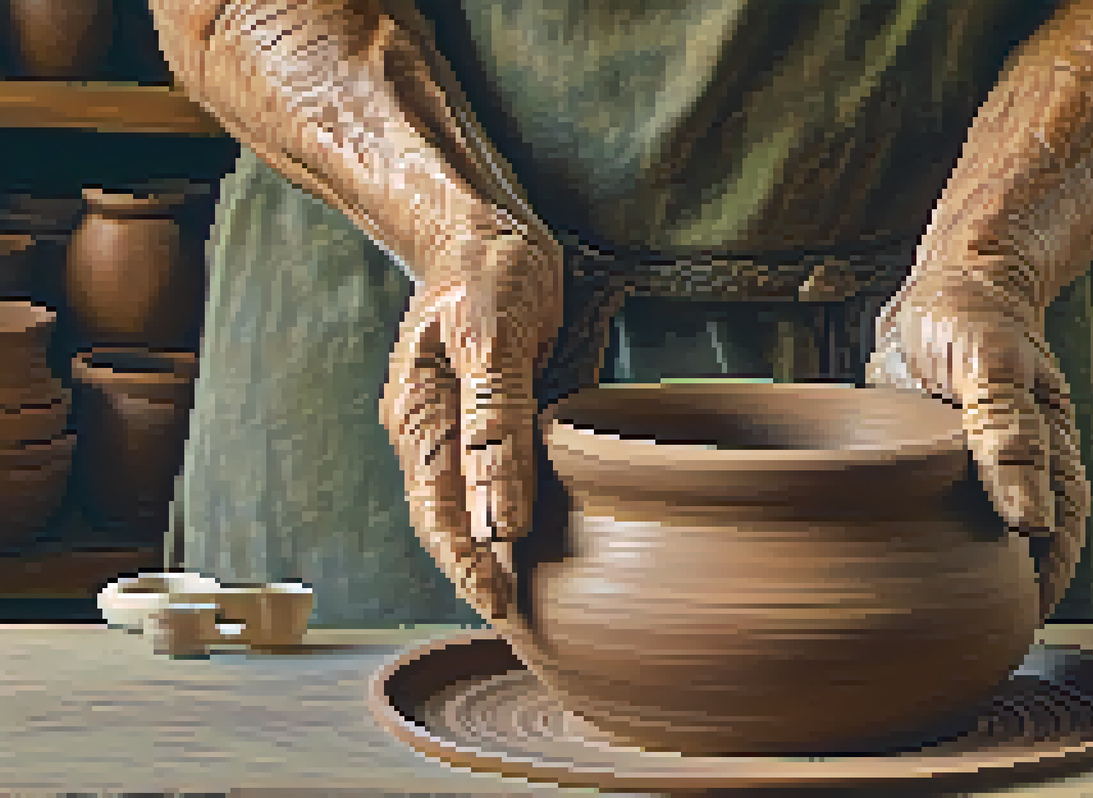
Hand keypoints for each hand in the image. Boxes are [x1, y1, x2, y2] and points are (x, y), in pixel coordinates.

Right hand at [379, 229, 561, 622]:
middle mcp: (426, 432)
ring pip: (465, 505)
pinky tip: (526, 535)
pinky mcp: (478, 414)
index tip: (499, 606)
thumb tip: (504, 514)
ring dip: (490, 551)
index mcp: (418, 419)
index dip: (468, 567)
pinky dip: (504, 513)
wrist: (480, 229)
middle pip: (448, 522)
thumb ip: (498, 426)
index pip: (439, 516)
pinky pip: (486, 476)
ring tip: (524, 596)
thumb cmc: (487, 274)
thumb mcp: (495, 340)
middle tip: (520, 622)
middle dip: (477, 575)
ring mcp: (449, 425)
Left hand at [867, 273, 1087, 617]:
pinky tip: (894, 584)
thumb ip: (1009, 431)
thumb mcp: (991, 361)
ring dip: (963, 587)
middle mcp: (1016, 474)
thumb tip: (1033, 518)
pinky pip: (935, 524)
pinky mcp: (931, 473)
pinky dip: (920, 556)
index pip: (1055, 542)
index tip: (1016, 627)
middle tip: (973, 651)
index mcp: (1044, 455)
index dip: (1041, 588)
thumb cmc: (974, 316)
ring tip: (936, 637)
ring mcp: (974, 476)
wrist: (947, 286)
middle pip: (1021, 556)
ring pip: (978, 546)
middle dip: (1004, 603)